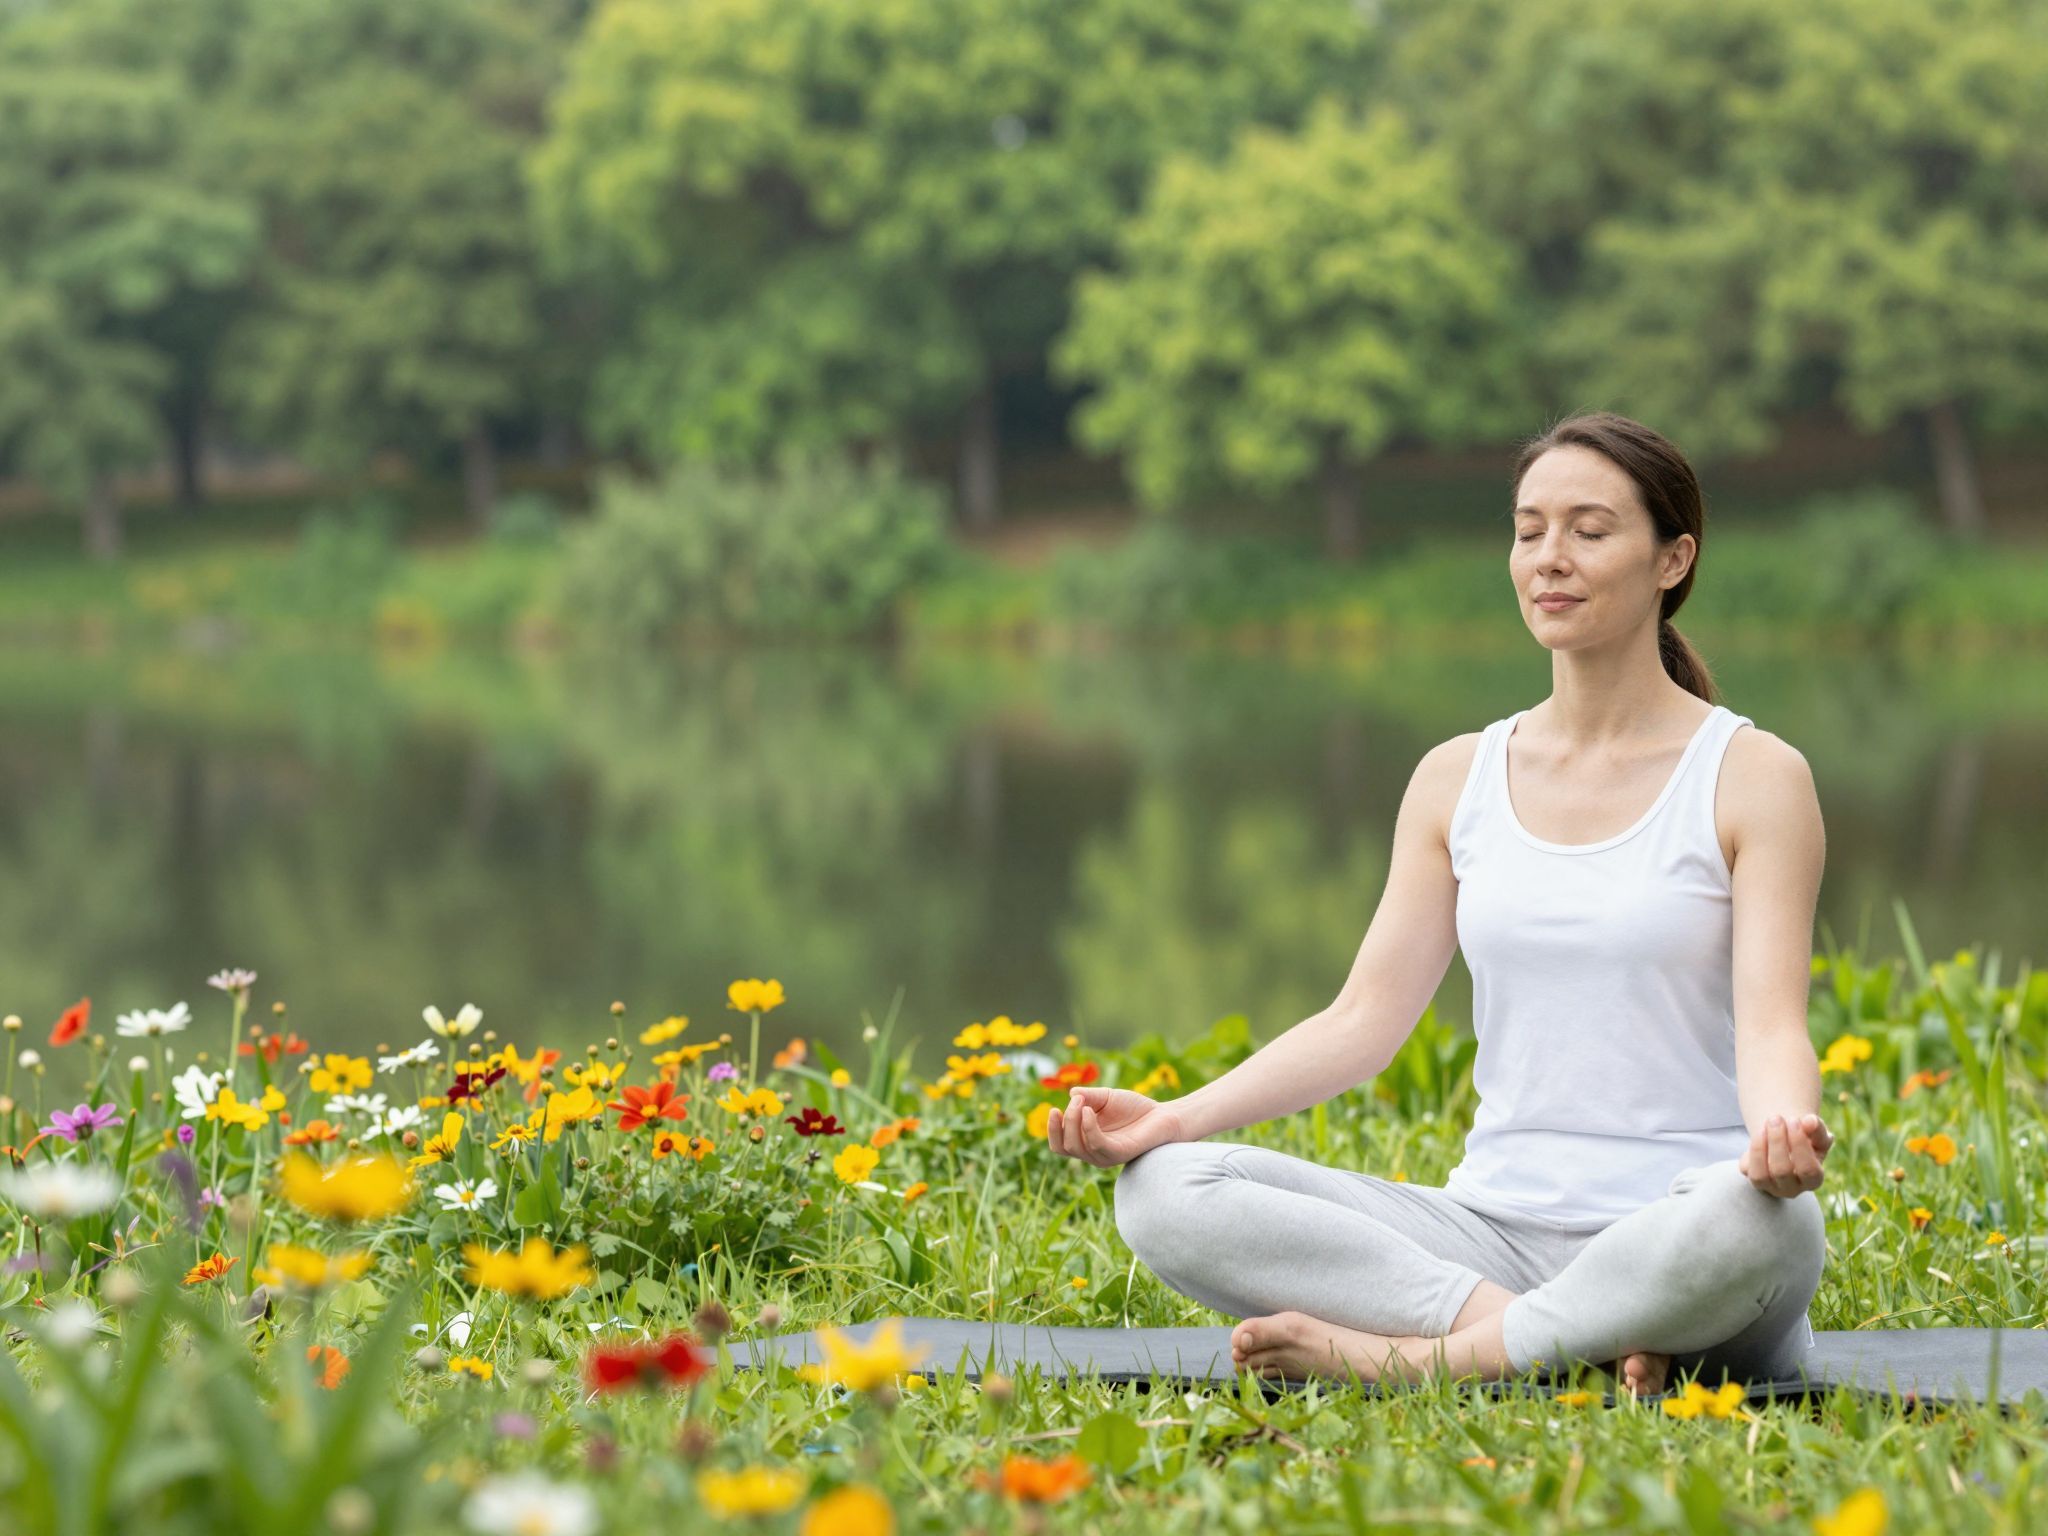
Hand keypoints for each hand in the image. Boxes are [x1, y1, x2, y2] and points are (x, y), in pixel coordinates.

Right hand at [1044, 1087, 1185, 1167]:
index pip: (1060, 1144)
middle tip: (1077, 1101)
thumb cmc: (1134, 1108)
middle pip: (1064, 1146)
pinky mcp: (1120, 1153)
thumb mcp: (1106, 1097)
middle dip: (1064, 1121)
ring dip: (1074, 1121)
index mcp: (1086, 1140)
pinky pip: (1097, 1145)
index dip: (1053, 1130)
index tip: (1055, 1109)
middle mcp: (1093, 1152)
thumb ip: (1088, 1096)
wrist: (1163, 1114)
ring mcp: (1106, 1155)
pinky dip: (1088, 1127)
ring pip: (1076, 1147)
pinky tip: (1089, 1111)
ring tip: (1083, 1103)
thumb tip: (1071, 1094)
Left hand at [1738, 1112, 1832, 1197]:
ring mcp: (1770, 1187)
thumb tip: (1809, 1120)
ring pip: (1761, 1175)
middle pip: (1782, 1172)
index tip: (1794, 1120)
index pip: (1808, 1170)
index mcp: (1813, 1180)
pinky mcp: (1753, 1180)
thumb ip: (1817, 1128)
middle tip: (1776, 1118)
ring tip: (1767, 1123)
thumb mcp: (1817, 1134)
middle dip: (1777, 1142)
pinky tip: (1760, 1131)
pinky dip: (1752, 1149)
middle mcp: (1792, 1189)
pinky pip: (1748, 1170)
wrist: (1786, 1141)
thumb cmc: (1807, 1139)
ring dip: (1760, 1147)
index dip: (1800, 1145)